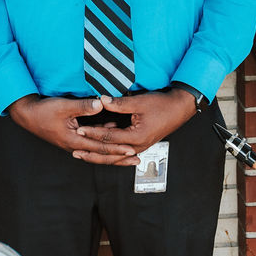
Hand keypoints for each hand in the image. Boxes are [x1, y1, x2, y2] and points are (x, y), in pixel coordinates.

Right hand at [7, 95, 136, 163]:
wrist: (28, 115)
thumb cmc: (44, 111)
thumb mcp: (64, 107)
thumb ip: (84, 106)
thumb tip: (102, 105)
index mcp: (74, 141)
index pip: (100, 148)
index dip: (117, 149)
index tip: (131, 150)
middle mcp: (75, 145)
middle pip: (101, 154)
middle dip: (119, 157)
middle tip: (136, 159)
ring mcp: (74, 142)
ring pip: (97, 149)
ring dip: (113, 150)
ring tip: (128, 152)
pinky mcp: (72, 137)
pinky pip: (91, 142)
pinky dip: (103, 140)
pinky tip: (112, 131)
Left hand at [74, 90, 195, 165]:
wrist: (180, 108)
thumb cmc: (162, 105)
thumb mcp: (139, 102)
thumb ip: (119, 104)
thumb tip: (101, 101)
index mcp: (137, 137)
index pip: (109, 137)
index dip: (93, 133)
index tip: (79, 129)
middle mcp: (137, 146)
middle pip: (110, 153)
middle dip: (92, 153)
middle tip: (75, 152)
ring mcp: (139, 147)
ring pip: (115, 155)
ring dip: (99, 154)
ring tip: (84, 153)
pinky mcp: (140, 144)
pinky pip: (121, 150)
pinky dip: (110, 149)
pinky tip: (100, 146)